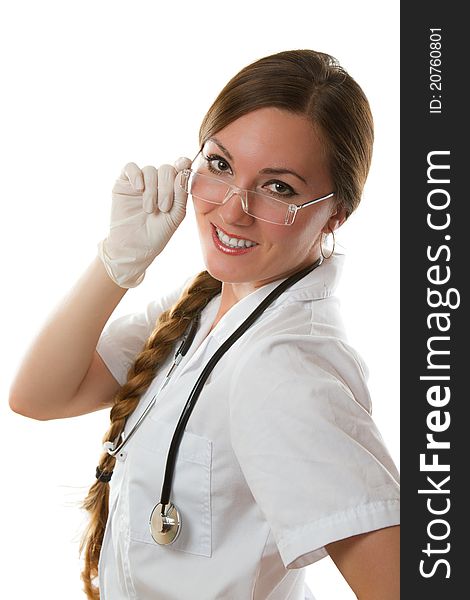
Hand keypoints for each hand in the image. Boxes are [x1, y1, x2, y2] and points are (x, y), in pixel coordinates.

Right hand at [98, 157, 191, 287]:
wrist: (135, 247)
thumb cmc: (157, 234)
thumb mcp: (176, 216)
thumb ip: (182, 195)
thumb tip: (183, 171)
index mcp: (173, 189)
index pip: (180, 168)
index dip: (183, 163)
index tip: (184, 165)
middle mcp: (158, 183)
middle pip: (166, 169)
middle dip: (167, 188)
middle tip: (164, 208)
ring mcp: (141, 182)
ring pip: (150, 170)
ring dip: (152, 189)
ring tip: (149, 209)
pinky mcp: (124, 183)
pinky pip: (130, 167)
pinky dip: (136, 175)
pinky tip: (139, 189)